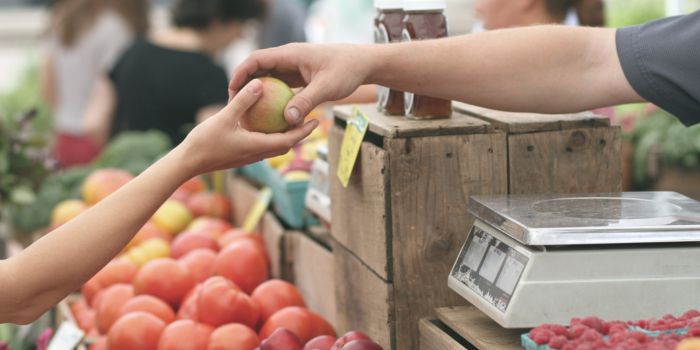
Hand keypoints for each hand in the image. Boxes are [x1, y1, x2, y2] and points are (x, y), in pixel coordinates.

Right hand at [178, 79, 318, 175]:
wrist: (187, 163)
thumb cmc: (205, 142)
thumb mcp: (224, 117)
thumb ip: (243, 101)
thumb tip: (259, 83)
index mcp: (257, 147)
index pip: (288, 140)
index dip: (304, 131)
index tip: (316, 121)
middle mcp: (256, 154)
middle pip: (285, 144)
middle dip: (299, 133)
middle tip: (310, 119)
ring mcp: (248, 156)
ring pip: (273, 146)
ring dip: (285, 135)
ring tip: (291, 119)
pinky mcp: (240, 155)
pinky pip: (261, 144)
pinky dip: (269, 135)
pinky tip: (265, 123)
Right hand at [229, 43, 372, 125]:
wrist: (363, 64)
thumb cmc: (346, 70)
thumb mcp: (326, 87)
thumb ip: (306, 102)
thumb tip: (287, 120)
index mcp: (290, 54)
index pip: (257, 59)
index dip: (241, 73)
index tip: (232, 90)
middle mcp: (288, 59)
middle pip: (258, 69)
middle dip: (244, 85)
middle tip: (234, 105)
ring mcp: (293, 68)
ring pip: (268, 79)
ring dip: (257, 93)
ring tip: (246, 112)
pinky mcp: (299, 77)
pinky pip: (280, 87)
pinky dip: (272, 99)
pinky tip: (268, 116)